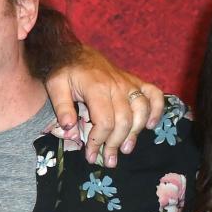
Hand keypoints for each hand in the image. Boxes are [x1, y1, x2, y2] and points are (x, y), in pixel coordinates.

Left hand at [43, 45, 163, 166]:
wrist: (75, 51)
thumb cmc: (65, 71)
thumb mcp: (55, 86)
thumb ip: (62, 107)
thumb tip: (70, 129)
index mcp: (96, 87)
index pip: (105, 121)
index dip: (99, 141)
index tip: (90, 154)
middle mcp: (116, 85)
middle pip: (124, 121)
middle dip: (115, 144)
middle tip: (107, 160)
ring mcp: (128, 83)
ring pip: (141, 111)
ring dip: (135, 133)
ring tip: (125, 149)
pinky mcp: (136, 81)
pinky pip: (154, 94)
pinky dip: (157, 110)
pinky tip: (151, 126)